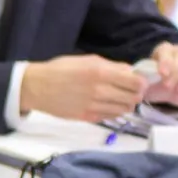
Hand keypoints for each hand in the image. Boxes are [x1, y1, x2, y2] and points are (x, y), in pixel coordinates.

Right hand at [20, 55, 147, 121]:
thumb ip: (111, 66)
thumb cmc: (61, 69)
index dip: (141, 82)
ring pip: (124, 109)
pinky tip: (106, 104)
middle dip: (135, 94)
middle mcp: (100, 90)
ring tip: (117, 98)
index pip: (136, 82)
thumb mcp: (87, 59)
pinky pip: (111, 117)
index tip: (137, 81)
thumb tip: (130, 72)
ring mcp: (94, 106)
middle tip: (128, 90)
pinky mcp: (88, 117)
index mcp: (101, 72)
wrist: (37, 87)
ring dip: (125, 104)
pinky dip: (113, 111)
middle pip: (134, 98)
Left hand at [142, 42, 177, 107]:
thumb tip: (139, 80)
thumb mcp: (143, 82)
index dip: (165, 61)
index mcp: (163, 51)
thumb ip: (141, 79)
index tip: (162, 74)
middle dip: (175, 74)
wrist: (167, 94)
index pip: (165, 50)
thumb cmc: (154, 84)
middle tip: (168, 87)